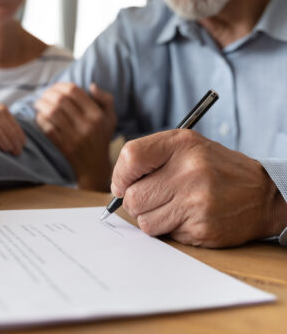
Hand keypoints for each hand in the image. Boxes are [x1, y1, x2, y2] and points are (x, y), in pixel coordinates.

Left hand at [35, 83, 116, 190]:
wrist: (95, 167)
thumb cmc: (101, 138)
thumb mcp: (110, 118)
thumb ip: (105, 99)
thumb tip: (91, 85)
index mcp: (97, 115)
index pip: (74, 91)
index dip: (61, 85)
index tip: (55, 87)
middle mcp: (87, 125)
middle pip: (61, 100)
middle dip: (48, 94)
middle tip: (44, 94)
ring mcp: (74, 136)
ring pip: (52, 113)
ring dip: (41, 105)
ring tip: (38, 103)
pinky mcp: (64, 146)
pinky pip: (48, 128)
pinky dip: (40, 120)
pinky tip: (39, 117)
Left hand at [111, 130, 286, 247]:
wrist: (263, 194)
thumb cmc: (215, 168)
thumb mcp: (186, 146)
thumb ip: (149, 157)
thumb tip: (117, 186)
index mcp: (182, 144)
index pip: (130, 157)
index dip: (119, 175)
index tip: (122, 184)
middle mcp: (190, 170)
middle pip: (132, 196)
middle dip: (134, 201)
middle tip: (151, 198)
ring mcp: (197, 201)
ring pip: (144, 220)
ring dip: (151, 217)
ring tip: (172, 206)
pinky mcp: (202, 227)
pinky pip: (164, 234)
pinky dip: (169, 228)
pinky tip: (187, 217)